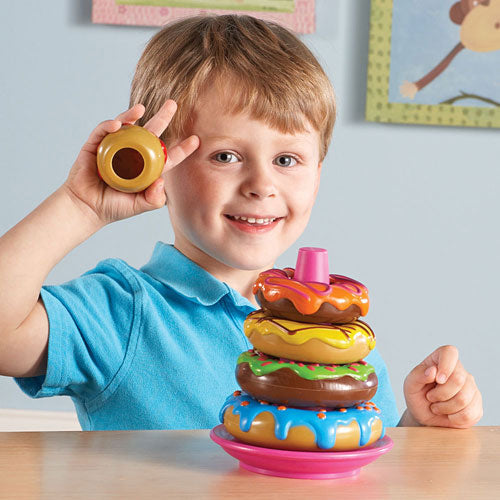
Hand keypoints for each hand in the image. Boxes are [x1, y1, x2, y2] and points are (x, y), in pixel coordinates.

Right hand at [63, 100, 199, 225]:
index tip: (196, 140)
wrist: (87, 209)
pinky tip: (117, 124)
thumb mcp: (140, 206)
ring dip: (132, 114)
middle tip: (172, 104)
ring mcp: (113, 148)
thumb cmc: (114, 207)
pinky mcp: (95, 146)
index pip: (167, 156)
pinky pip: (102, 132)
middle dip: (162, 117)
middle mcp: (131, 155)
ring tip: (141, 107)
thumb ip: (154, 199)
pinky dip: (109, 126)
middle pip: (150, 132)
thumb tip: (161, 181)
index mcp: (145, 168)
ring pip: (126, 127)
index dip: (181, 149)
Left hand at [402, 345, 482, 427]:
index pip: (450, 352)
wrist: (424, 415)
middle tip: (430, 397)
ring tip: (436, 406)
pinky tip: (448, 415)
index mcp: (441, 360)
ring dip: (445, 408)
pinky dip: (454, 419)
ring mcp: (471, 388)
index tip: (437, 380)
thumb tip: (432, 370)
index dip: (445, 365)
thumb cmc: (417, 395)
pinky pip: (470, 414)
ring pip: (464, 399)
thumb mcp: (410, 384)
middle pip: (458, 380)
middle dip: (440, 394)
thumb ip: (418, 375)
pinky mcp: (477, 405)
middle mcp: (459, 371)